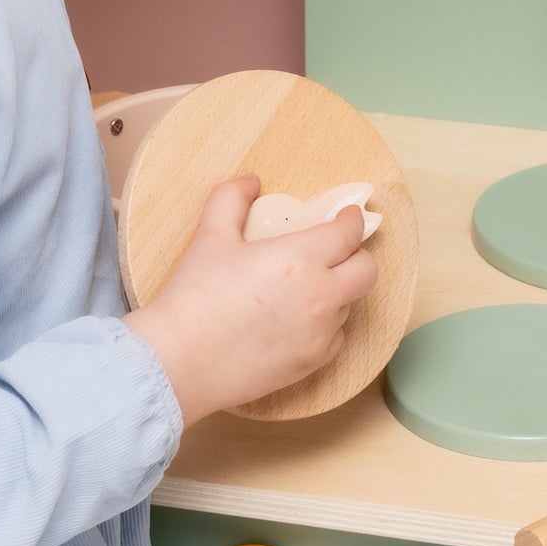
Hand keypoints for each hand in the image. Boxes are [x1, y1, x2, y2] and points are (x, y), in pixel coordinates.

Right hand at [125, 175, 378, 423]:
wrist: (180, 362)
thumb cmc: (195, 297)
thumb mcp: (211, 236)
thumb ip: (232, 199)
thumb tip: (250, 182)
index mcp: (301, 258)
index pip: (348, 234)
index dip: (351, 220)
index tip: (347, 216)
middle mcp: (321, 296)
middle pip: (367, 271)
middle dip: (358, 256)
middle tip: (337, 251)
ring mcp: (320, 334)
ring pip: (350, 305)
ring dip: (338, 291)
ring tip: (307, 286)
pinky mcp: (312, 364)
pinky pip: (336, 338)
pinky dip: (326, 326)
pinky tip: (298, 321)